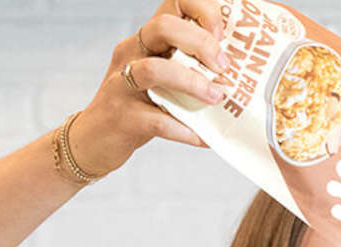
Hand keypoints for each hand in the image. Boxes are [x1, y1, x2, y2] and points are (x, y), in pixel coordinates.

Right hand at [69, 0, 231, 175]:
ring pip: (154, 70)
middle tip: (224, 65)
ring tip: (216, 98)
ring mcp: (122, 84)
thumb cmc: (141, 106)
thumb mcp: (165, 79)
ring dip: (192, 83)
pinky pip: (157, 120)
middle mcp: (131, 53)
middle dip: (200, 42)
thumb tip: (243, 75)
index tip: (223, 33)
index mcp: (147, 40)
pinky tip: (204, 138)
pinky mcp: (124, 117)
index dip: (202, 10)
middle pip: (162, 27)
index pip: (174, 3)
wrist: (97, 139)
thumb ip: (193, 69)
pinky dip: (185, 130)